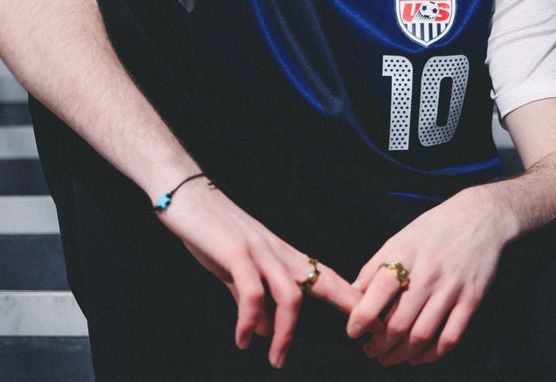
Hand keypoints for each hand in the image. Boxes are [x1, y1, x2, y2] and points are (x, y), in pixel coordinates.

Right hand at [161, 179, 360, 368]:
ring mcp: (258, 250)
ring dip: (286, 332)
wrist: (187, 194)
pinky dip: (250, 321)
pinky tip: (243, 339)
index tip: (369, 315)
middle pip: (320, 281)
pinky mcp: (236, 252)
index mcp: (280, 253)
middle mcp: (276, 251)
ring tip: (276, 361)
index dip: (346, 295)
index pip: (322, 275)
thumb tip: (264, 331)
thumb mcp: (235, 269)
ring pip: (291, 294)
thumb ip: (250, 297)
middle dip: (343, 306)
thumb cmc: (211, 231)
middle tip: (359, 336)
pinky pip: (253, 292)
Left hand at [346, 185, 511, 366]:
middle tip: (370, 350)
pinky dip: (431, 355)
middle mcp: (427, 273)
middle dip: (379, 344)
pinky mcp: (471, 300)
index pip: (379, 291)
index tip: (353, 332)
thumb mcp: (399, 238)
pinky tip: (418, 357)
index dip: (362, 317)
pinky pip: (450, 337)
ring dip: (401, 354)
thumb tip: (353, 294)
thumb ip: (375, 266)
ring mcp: (451, 288)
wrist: (478, 218)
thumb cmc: (432, 228)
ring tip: (388, 358)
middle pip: (399, 322)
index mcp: (405, 254)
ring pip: (422, 335)